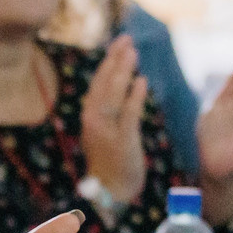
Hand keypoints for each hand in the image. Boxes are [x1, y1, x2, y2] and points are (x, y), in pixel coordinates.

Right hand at [77, 37, 148, 207]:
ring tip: (133, 52)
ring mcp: (106, 132)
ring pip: (112, 96)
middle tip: (127, 39)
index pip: (98, 84)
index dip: (109, 62)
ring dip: (122, 73)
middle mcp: (93, 122)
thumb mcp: (106, 132)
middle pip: (102, 85)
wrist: (112, 193)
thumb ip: (111, 109)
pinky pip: (128, 116)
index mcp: (90, 117)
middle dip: (114, 61)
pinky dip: (134, 98)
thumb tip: (120, 84)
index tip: (120, 44)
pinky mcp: (122, 143)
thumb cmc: (112, 163)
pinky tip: (142, 81)